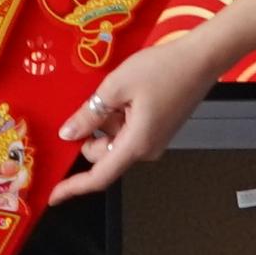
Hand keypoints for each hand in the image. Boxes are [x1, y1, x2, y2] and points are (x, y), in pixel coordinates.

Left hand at [52, 21, 223, 202]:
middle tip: (93, 101)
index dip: (74, 187)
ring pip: (113, 140)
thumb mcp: (115, 87)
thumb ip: (89, 115)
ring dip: (105, 121)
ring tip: (116, 91)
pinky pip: (126, 131)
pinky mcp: (156, 131)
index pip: (99, 176)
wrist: (201, 59)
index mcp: (136, 144)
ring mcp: (153, 141)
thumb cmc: (164, 69)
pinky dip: (117, 116)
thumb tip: (69, 134)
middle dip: (90, 133)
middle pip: (103, 155)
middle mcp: (146, 149)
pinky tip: (125, 93)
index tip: (54, 195)